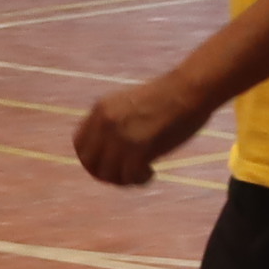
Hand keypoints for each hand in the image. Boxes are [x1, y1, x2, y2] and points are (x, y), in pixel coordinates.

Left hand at [73, 75, 210, 187]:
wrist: (189, 89)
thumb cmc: (167, 97)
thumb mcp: (128, 105)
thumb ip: (114, 124)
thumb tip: (110, 154)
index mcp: (100, 109)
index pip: (79, 145)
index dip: (93, 160)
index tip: (112, 163)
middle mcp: (105, 122)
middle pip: (89, 162)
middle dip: (106, 174)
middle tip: (126, 174)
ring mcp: (120, 135)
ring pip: (107, 173)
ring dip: (124, 179)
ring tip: (141, 173)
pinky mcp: (139, 146)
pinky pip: (129, 176)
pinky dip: (139, 179)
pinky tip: (151, 172)